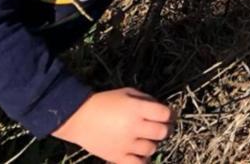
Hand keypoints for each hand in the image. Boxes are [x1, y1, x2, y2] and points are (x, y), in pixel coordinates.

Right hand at [53, 87, 173, 163]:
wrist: (80, 117)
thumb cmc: (106, 102)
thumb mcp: (128, 93)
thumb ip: (147, 100)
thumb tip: (163, 111)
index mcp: (137, 109)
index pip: (165, 114)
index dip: (170, 115)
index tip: (167, 116)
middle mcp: (134, 126)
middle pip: (162, 132)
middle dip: (164, 130)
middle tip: (158, 128)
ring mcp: (126, 143)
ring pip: (152, 148)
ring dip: (152, 143)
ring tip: (145, 139)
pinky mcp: (117, 156)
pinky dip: (143, 159)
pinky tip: (140, 153)